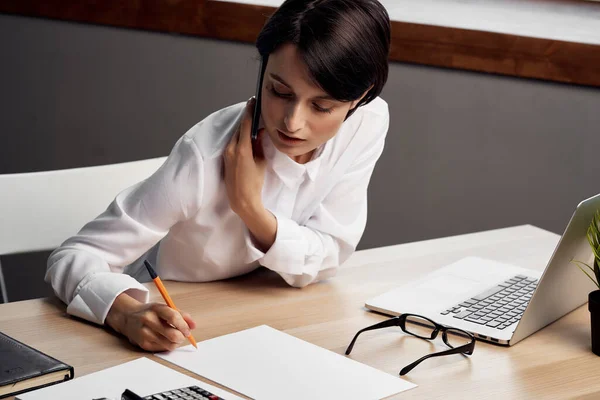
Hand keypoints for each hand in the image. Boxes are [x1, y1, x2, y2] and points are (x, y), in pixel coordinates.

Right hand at [105, 292, 196, 351]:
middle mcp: (148, 320)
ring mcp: (144, 333)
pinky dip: (167, 346)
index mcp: (155, 308)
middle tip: (183, 335)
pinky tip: (164, 340)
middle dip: (182, 337)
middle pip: (173, 334)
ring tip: (174, 337)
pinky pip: (162, 349)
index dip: (184, 326)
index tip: (188, 330)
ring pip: (169, 344)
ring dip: (176, 343)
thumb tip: (193, 326)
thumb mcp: (164, 307)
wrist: (128, 317)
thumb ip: (181, 315)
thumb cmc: (151, 312)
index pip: (173, 317)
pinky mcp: (143, 344)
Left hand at [224, 97, 265, 216]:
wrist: (241, 199)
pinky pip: (233, 142)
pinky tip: (246, 134)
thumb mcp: (261, 161)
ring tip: (252, 121)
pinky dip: (239, 136)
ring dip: (243, 128)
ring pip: (236, 134)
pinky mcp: (225, 157)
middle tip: (255, 109)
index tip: (253, 101)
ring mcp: (226, 153)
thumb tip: (260, 131)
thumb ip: (259, 144)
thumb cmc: (254, 183)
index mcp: (242, 149)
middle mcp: (231, 148)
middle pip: (240, 128)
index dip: (250, 111)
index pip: (245, 124)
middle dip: (247, 118)